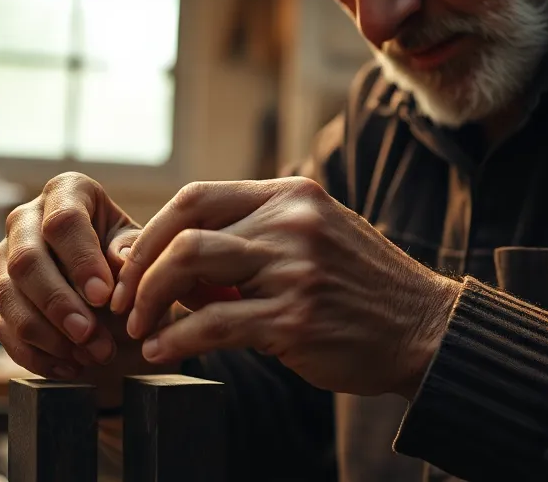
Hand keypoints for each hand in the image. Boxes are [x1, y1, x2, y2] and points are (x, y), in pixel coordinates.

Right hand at [0, 173, 139, 379]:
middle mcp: (26, 219)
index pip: (64, 221)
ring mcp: (5, 258)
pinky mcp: (0, 297)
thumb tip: (118, 263)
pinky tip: (71, 367)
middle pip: (26, 260)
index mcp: (66, 192)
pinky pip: (3, 329)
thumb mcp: (142, 251)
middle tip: (90, 335)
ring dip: (48, 334)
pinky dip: (36, 355)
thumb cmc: (132, 260)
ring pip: (7, 296)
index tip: (103, 296)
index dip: (81, 260)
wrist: (118, 290)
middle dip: (58, 303)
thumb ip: (132, 253)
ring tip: (91, 355)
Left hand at [113, 177, 462, 397]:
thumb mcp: (311, 242)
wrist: (425, 328)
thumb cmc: (358, 289)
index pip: (197, 197)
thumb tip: (168, 259)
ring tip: (138, 329)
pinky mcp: (295, 317)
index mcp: (291, 195)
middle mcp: (292, 222)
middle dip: (139, 269)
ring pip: (190, 268)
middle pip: (185, 230)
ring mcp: (294, 268)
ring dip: (150, 301)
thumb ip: (250, 240)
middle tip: (122, 302)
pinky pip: (214, 324)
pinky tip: (164, 352)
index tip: (129, 265)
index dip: (152, 231)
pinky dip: (177, 339)